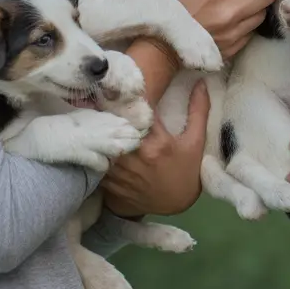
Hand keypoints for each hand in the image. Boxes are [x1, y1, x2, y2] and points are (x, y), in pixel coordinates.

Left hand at [102, 80, 208, 217]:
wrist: (174, 205)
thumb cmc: (185, 170)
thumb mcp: (195, 142)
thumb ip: (198, 111)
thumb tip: (200, 83)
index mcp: (155, 143)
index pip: (134, 113)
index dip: (124, 97)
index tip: (118, 86)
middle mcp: (134, 156)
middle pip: (111, 125)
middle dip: (104, 110)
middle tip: (97, 95)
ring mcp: (119, 172)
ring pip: (100, 143)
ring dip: (96, 129)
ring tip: (89, 113)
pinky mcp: (109, 183)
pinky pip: (95, 162)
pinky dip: (93, 151)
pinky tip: (91, 140)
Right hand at [150, 0, 278, 58]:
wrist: (158, 47)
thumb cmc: (163, 8)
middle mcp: (231, 11)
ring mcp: (234, 32)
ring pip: (261, 15)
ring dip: (258, 6)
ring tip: (252, 0)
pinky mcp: (232, 48)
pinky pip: (250, 33)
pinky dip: (248, 24)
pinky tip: (241, 19)